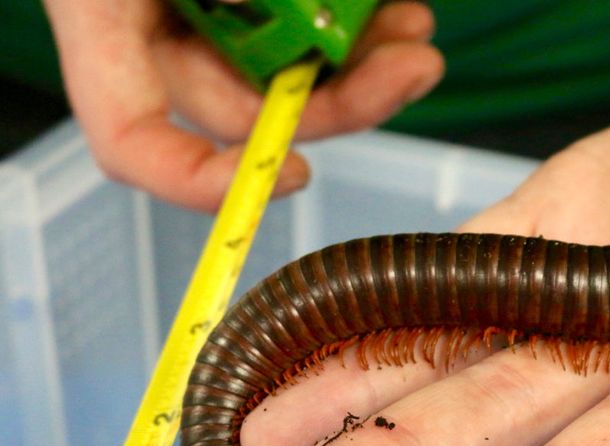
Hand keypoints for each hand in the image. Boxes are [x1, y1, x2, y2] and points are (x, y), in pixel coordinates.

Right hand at [42, 0, 442, 211]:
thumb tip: (312, 36)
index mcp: (107, 12)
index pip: (131, 137)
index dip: (201, 179)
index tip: (295, 173)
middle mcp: (159, 23)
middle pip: (248, 107)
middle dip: (340, 99)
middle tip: (414, 66)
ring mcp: (213, 10)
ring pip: (293, 72)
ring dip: (364, 64)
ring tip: (417, 30)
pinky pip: (313, 27)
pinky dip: (359, 24)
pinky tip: (399, 9)